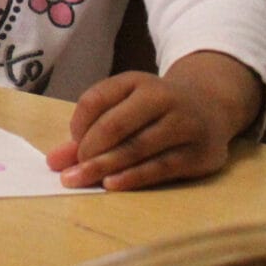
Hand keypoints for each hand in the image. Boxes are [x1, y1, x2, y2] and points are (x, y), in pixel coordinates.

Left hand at [47, 52, 263, 190]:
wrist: (211, 109)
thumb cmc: (155, 111)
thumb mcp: (125, 107)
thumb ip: (90, 131)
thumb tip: (54, 160)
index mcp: (136, 81)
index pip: (96, 100)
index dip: (77, 124)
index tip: (70, 146)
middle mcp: (161, 97)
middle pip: (114, 125)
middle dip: (87, 151)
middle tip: (69, 172)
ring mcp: (183, 124)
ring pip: (136, 148)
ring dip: (104, 166)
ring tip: (81, 180)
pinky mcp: (198, 152)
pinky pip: (160, 167)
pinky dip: (132, 177)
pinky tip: (111, 184)